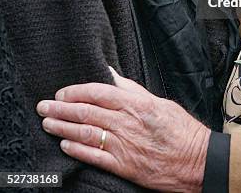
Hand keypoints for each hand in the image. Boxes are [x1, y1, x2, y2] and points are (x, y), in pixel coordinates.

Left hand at [36, 68, 210, 191]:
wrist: (196, 160)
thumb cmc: (181, 129)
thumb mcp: (158, 101)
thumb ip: (131, 89)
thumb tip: (111, 74)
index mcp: (136, 104)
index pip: (98, 93)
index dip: (76, 92)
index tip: (62, 92)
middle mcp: (127, 123)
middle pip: (86, 112)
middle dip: (61, 109)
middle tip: (44, 106)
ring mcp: (124, 145)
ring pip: (86, 134)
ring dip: (63, 128)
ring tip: (47, 124)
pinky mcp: (124, 166)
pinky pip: (94, 157)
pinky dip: (77, 150)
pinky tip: (64, 145)